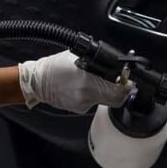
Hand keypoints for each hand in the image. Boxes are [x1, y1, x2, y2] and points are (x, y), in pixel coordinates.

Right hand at [18, 50, 132, 113]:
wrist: (37, 82)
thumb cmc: (54, 66)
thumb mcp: (78, 57)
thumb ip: (99, 62)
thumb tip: (116, 67)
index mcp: (87, 80)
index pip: (118, 90)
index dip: (127, 86)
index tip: (130, 80)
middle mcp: (86, 95)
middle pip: (116, 99)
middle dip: (121, 91)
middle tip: (122, 82)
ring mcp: (82, 104)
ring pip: (106, 101)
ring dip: (108, 92)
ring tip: (99, 80)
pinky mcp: (79, 109)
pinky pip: (95, 102)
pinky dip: (95, 95)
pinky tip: (86, 87)